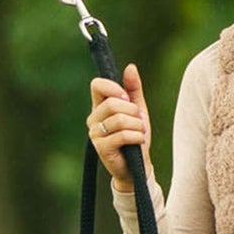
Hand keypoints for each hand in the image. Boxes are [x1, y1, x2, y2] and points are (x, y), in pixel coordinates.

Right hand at [88, 65, 151, 184]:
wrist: (138, 166)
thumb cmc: (136, 136)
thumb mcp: (138, 110)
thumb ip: (133, 89)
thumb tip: (130, 66)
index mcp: (99, 106)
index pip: (97, 85)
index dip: (114, 87)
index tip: (126, 97)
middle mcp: (93, 118)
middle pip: (112, 103)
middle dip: (133, 111)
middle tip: (139, 121)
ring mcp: (95, 134)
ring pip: (119, 119)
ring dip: (137, 126)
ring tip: (140, 133)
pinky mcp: (101, 148)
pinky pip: (122, 135)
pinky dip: (136, 136)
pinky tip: (138, 141)